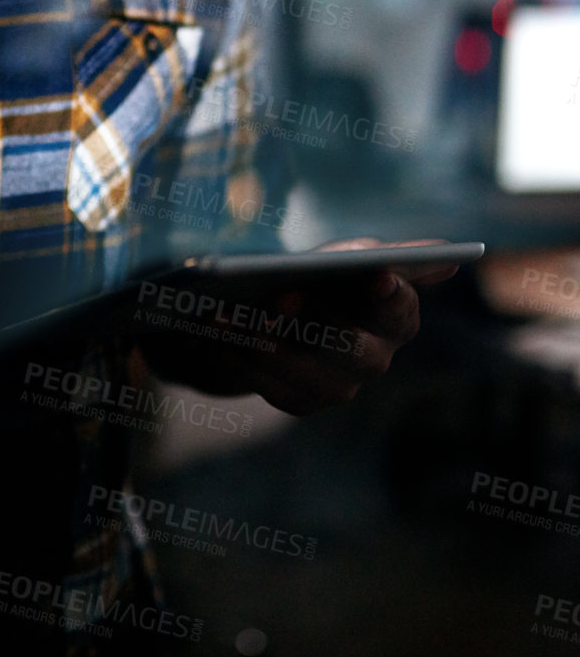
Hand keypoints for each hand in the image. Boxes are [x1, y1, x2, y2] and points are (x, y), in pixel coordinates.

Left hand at [132, 238, 458, 415]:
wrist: (274, 313)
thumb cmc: (322, 278)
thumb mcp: (346, 259)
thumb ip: (382, 255)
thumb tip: (443, 255)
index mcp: (395, 318)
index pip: (402, 310)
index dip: (393, 295)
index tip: (378, 275)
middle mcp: (375, 358)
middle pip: (354, 349)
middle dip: (317, 321)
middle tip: (283, 295)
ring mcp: (338, 386)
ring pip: (305, 373)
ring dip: (263, 342)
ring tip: (227, 315)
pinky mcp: (300, 402)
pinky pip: (270, 386)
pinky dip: (240, 358)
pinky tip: (213, 334)